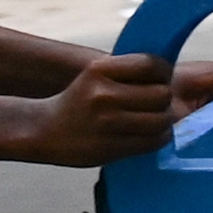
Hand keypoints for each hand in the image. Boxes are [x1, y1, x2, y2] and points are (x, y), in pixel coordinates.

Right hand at [24, 54, 188, 165]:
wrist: (44, 131)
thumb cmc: (79, 101)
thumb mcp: (96, 75)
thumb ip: (128, 72)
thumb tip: (169, 72)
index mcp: (99, 70)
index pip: (151, 64)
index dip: (164, 72)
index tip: (161, 78)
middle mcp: (103, 94)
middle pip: (162, 94)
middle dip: (164, 98)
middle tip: (156, 103)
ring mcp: (107, 122)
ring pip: (162, 119)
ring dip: (163, 120)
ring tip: (153, 119)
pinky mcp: (111, 147)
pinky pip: (154, 141)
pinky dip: (158, 137)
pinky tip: (147, 134)